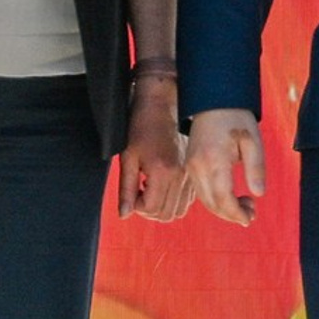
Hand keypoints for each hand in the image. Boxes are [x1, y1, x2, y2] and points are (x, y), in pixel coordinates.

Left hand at [118, 75, 190, 221]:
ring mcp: (189, 175)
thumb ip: (126, 188)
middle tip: (138, 193)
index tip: (131, 193)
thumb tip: (124, 213)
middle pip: (165, 214)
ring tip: (149, 190)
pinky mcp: (193, 173)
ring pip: (178, 211)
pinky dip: (173, 201)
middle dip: (147, 210)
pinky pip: (186, 201)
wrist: (162, 104)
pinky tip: (162, 185)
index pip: (150, 209)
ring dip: (161, 207)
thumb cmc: (141, 125)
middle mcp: (180, 176)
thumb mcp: (128, 157)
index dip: (136, 206)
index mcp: (163, 172)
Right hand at [184, 106, 265, 225]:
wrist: (212, 100)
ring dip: (224, 209)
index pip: (223, 199)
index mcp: (214, 161)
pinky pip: (201, 191)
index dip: (236, 213)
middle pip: (212, 204)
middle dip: (232, 215)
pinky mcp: (189, 165)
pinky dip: (215, 200)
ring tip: (245, 205)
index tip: (250, 218)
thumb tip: (258, 194)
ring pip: (205, 200)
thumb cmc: (235, 117)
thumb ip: (256, 168)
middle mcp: (197, 167)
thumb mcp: (253, 140)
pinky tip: (231, 196)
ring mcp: (191, 166)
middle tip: (252, 213)